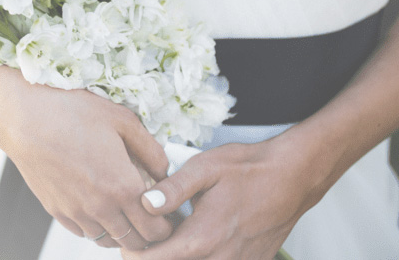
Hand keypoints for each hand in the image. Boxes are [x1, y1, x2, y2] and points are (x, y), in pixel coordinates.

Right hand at [0, 67, 173, 251]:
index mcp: (123, 187)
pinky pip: (83, 231)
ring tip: (123, 211)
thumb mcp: (122, 120)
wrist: (24, 118)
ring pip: (107, 240)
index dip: (167, 224)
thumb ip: (151, 149)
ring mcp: (76, 212)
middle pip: (134, 241)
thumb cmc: (71, 112)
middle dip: (147, 233)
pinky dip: (94, 225)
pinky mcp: (56, 210)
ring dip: (120, 231)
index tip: (168, 212)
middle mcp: (100, 208)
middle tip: (150, 215)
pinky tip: (97, 205)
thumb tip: (166, 169)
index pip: (156, 228)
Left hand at [121, 135, 321, 258]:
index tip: (126, 243)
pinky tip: (195, 240)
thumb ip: (172, 190)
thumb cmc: (247, 169)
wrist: (293, 177)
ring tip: (170, 238)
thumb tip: (144, 203)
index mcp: (202, 239)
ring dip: (179, 258)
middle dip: (154, 257)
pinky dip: (202, 258)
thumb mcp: (204, 169)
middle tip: (144, 239)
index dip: (135, 255)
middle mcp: (220, 259)